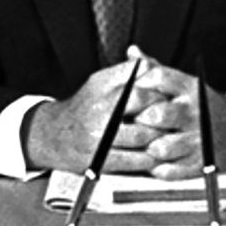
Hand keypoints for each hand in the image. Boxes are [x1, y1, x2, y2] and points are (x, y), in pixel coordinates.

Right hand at [23, 48, 171, 172]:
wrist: (53, 136)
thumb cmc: (84, 107)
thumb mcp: (100, 82)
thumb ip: (127, 72)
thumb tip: (153, 65)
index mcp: (101, 86)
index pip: (139, 80)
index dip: (158, 90)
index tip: (166, 97)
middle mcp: (99, 110)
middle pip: (143, 105)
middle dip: (163, 112)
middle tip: (173, 117)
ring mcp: (100, 136)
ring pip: (143, 135)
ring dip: (160, 136)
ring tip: (168, 136)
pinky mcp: (101, 160)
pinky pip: (135, 160)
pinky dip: (150, 158)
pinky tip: (156, 154)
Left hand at [129, 54, 225, 179]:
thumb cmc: (200, 104)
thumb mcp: (183, 83)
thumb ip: (156, 69)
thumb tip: (132, 52)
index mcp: (190, 88)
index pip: (158, 78)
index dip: (137, 85)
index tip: (127, 93)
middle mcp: (195, 112)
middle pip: (158, 115)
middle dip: (139, 120)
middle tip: (131, 122)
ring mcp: (198, 139)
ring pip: (162, 147)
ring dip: (146, 147)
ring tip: (142, 144)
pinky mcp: (199, 163)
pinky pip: (170, 170)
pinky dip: (156, 167)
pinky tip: (152, 160)